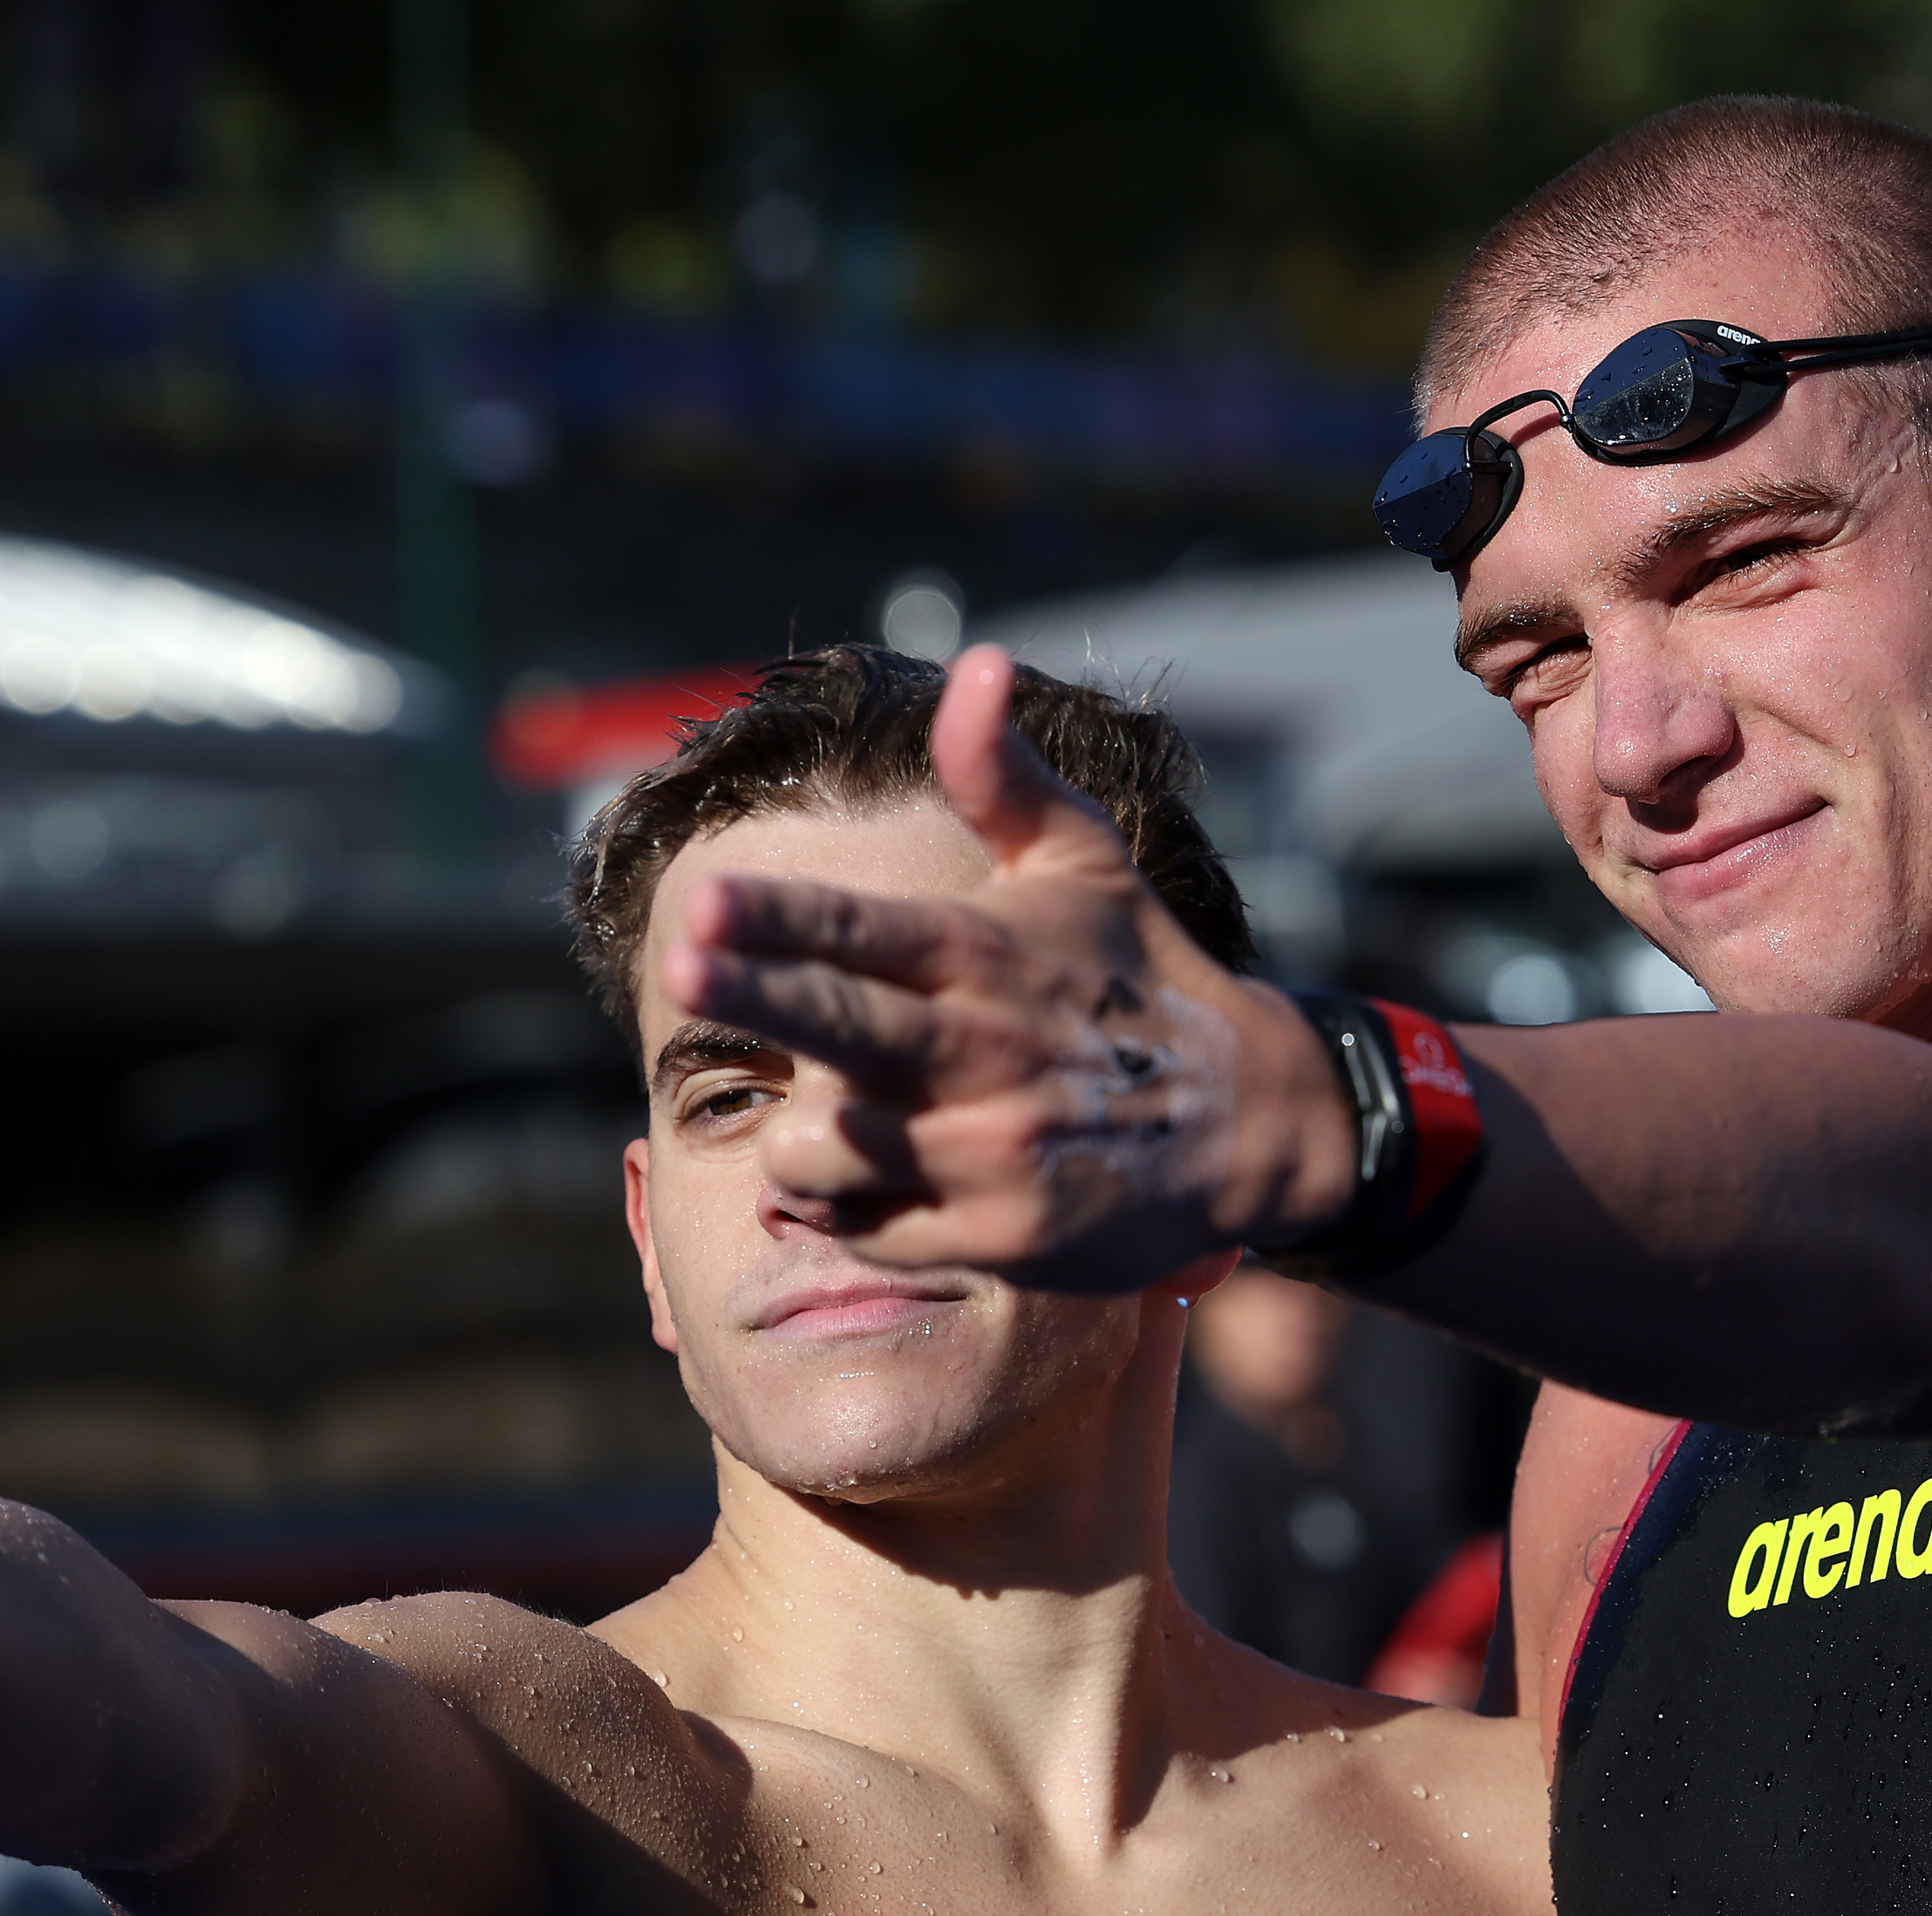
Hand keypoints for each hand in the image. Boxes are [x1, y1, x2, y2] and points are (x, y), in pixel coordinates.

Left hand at [659, 645, 1356, 1290]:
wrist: (1252, 1124)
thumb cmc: (1138, 977)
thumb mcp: (1085, 862)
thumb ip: (1004, 773)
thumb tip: (972, 661)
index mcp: (989, 957)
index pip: (867, 932)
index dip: (780, 918)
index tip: (708, 904)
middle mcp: (986, 1053)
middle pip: (839, 1024)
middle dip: (752, 992)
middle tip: (679, 965)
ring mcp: (989, 1154)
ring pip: (827, 1150)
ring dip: (797, 1139)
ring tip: (824, 1117)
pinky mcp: (995, 1238)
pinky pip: (865, 1228)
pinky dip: (844, 1208)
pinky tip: (870, 1179)